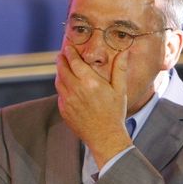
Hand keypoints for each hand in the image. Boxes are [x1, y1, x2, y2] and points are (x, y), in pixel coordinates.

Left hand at [55, 45, 131, 168]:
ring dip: (59, 72)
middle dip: (61, 59)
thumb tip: (124, 52)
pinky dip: (61, 87)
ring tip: (63, 67)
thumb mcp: (120, 90)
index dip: (69, 52)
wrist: (105, 137)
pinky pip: (60, 94)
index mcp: (90, 82)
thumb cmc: (114, 113)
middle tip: (62, 54)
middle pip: (62, 68)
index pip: (74, 61)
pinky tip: (67, 85)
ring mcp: (67, 100)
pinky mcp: (64, 110)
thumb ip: (120, 69)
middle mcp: (76, 89)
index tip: (68, 46)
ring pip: (58, 81)